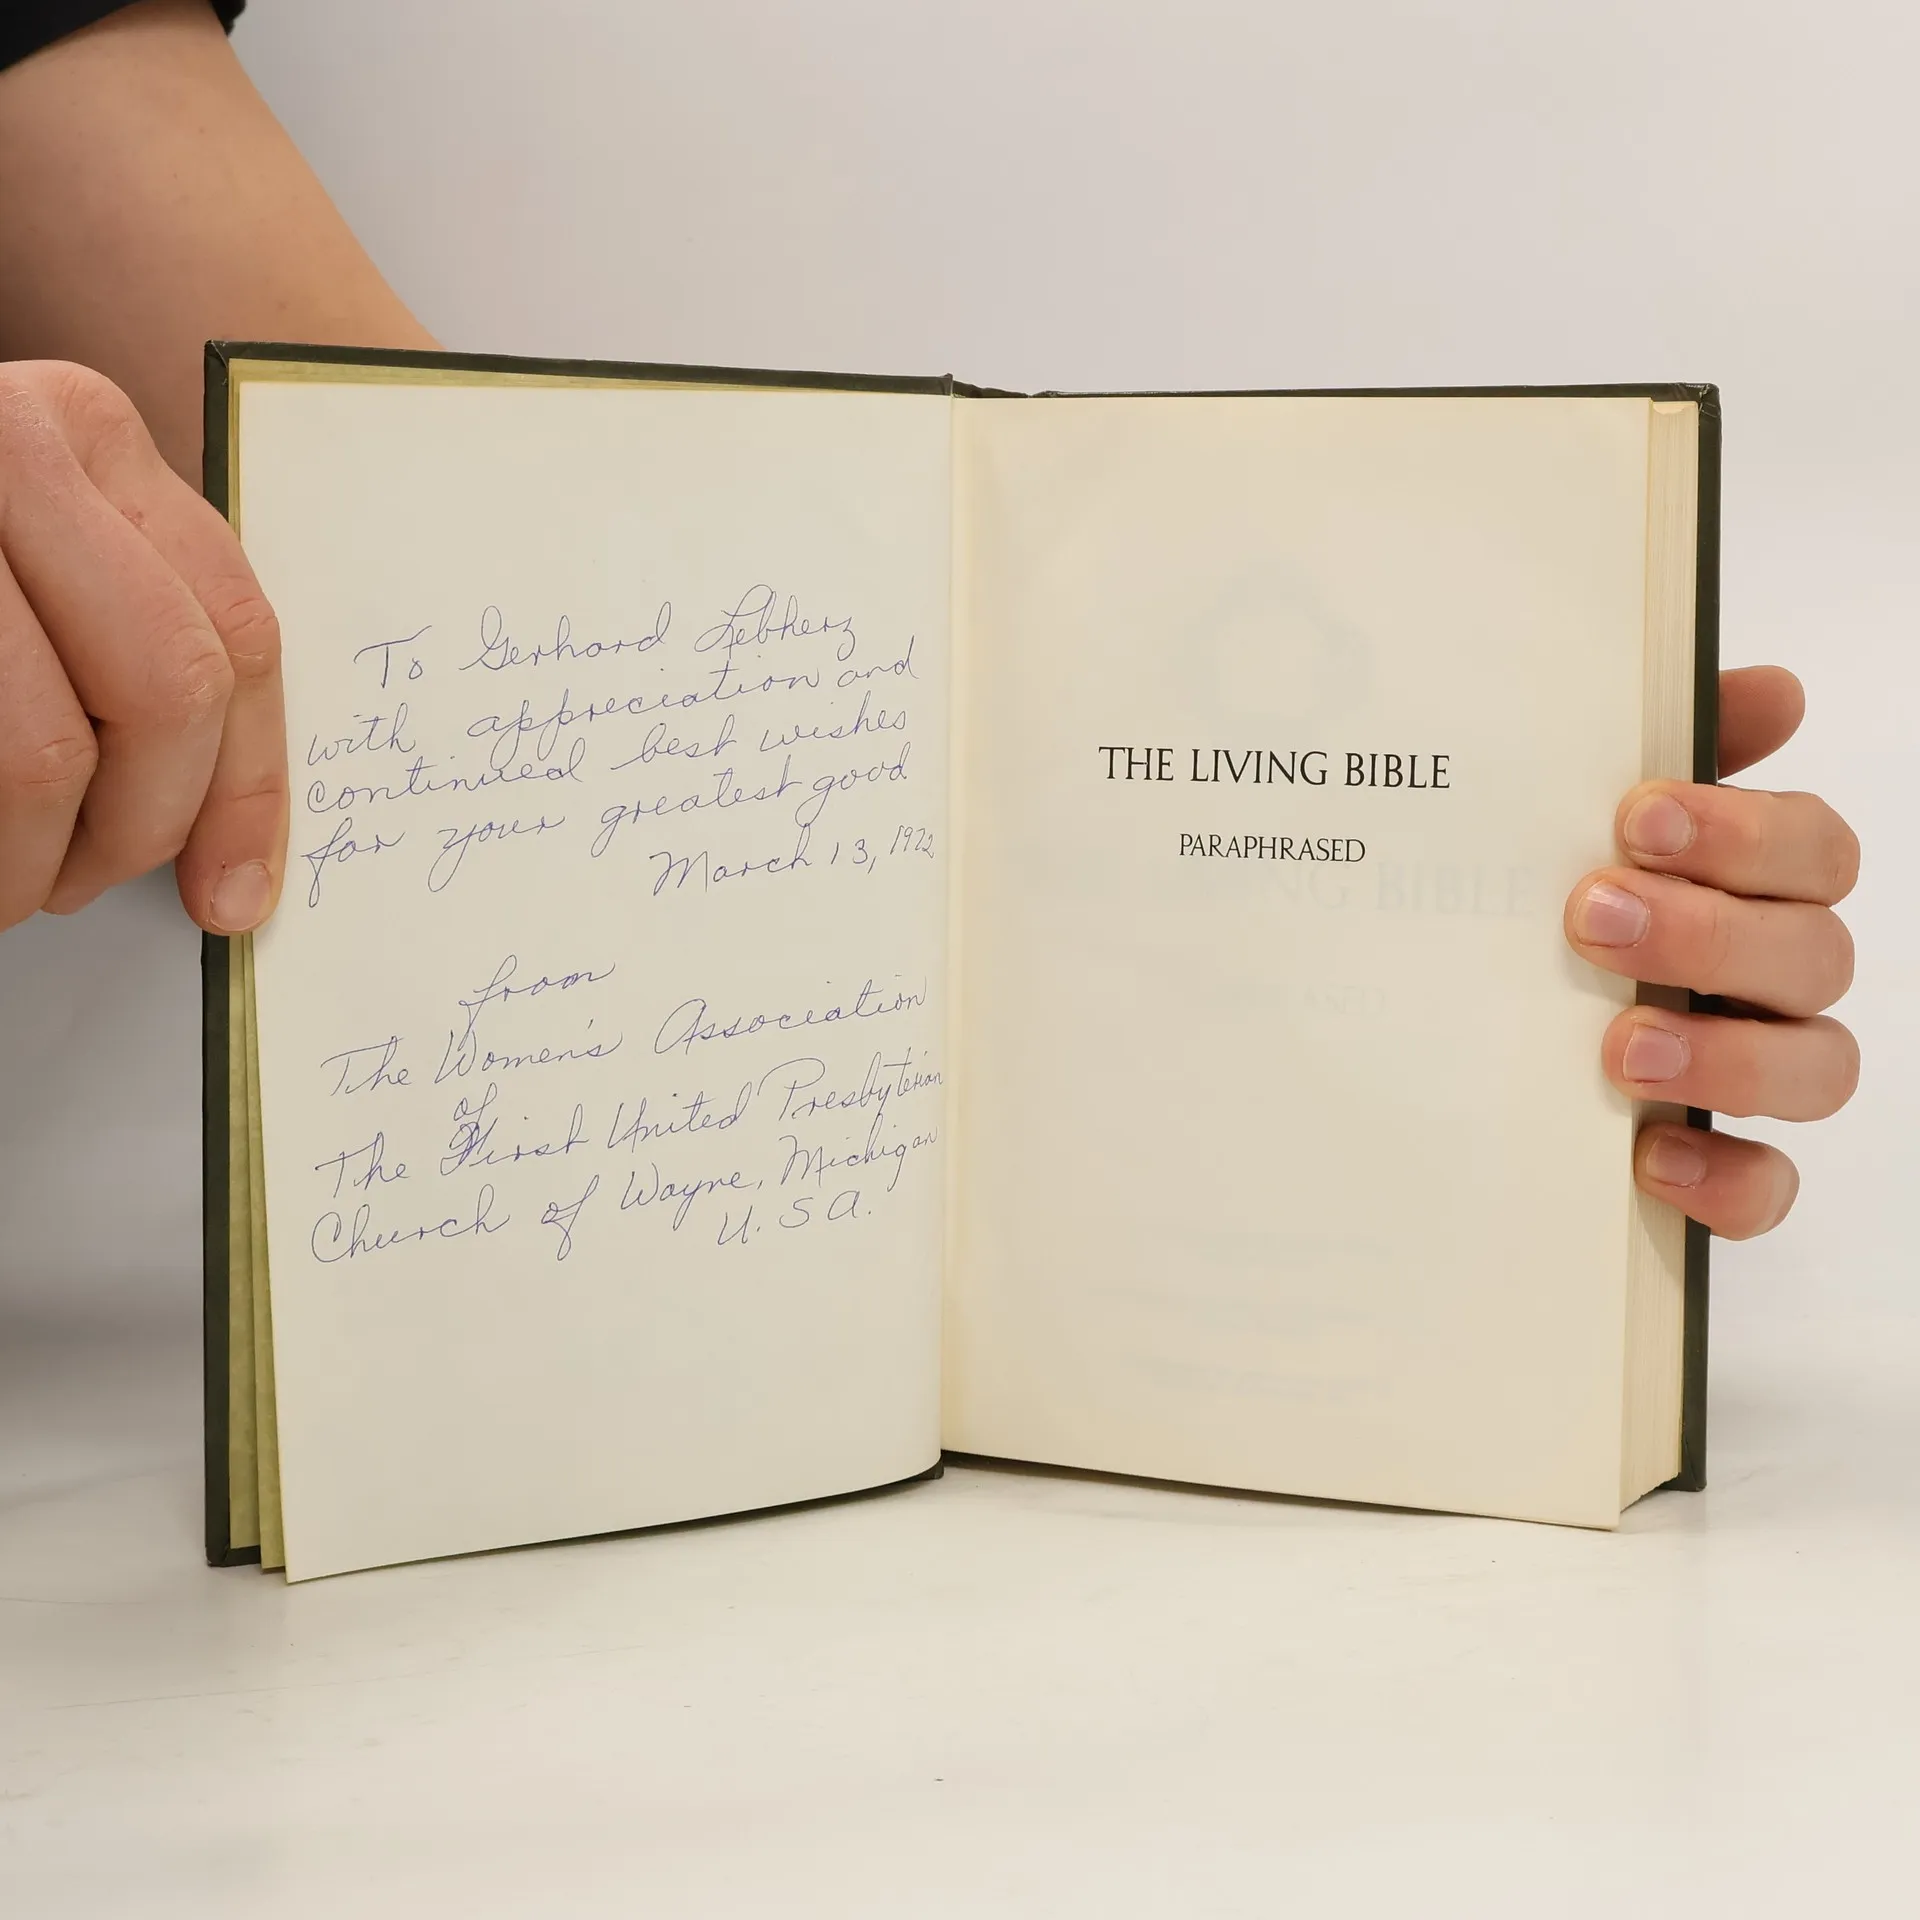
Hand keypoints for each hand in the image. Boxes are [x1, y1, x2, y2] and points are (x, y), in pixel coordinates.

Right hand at [0, 360, 284, 933]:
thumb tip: (225, 842)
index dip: (247, 793)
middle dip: (138, 830)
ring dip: (27, 864)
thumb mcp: (34, 557)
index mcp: (84, 429)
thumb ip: (125, 636)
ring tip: (1, 886)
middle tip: (78, 885)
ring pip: (43, 753)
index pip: (235, 634)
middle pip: (166, 692)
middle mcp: (9, 442)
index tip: (231, 897)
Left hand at [1564, 666, 1857, 1238]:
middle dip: (1710, 933)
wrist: (1441, 1045)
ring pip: (1819, 1068)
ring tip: (1619, 1046)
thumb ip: (1657, 752)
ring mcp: (1754, 1076)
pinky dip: (1724, 1177)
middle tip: (1591, 917)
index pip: (1814, 848)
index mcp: (1749, 888)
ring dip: (1728, 1054)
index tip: (1636, 816)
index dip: (1744, 832)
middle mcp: (1770, 980)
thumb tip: (1767, 687)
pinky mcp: (1722, 1167)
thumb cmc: (1537, 907)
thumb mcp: (1565, 825)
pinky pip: (1767, 1188)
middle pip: (1816, 953)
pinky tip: (1647, 1154)